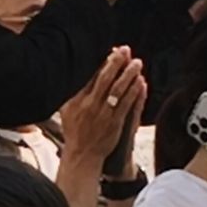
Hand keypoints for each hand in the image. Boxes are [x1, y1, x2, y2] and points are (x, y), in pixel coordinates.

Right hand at [60, 47, 145, 164]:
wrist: (82, 155)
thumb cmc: (75, 132)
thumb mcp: (66, 110)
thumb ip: (71, 92)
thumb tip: (76, 72)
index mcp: (77, 100)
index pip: (90, 75)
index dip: (103, 61)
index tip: (112, 50)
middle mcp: (90, 105)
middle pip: (104, 79)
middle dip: (116, 62)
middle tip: (125, 50)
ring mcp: (103, 115)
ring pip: (118, 90)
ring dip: (129, 75)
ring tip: (137, 63)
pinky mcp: (115, 123)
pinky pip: (127, 105)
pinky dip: (135, 92)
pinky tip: (141, 83)